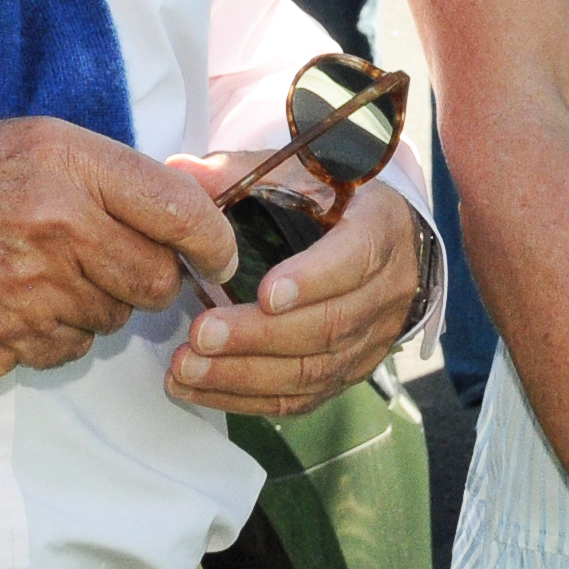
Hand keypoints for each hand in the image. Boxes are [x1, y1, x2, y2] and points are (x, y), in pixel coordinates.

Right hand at [0, 118, 234, 375]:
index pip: (178, 210)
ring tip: (43, 270)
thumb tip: (204, 186)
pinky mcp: (8, 345)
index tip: (219, 255)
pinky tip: (16, 299)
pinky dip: (55, 331)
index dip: (213, 239)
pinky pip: (67, 349)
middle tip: (111, 258)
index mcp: (65, 164)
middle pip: (155, 281)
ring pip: (113, 319)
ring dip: (96, 302)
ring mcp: (32, 294)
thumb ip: (115, 170)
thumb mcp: (29, 143)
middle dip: (148, 277)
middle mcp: (57, 228)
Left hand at [163, 173, 420, 414]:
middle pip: (330, 325)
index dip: (313, 280)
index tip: (265, 293)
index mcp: (380, 226)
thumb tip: (180, 172)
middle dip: (260, 336)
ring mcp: (373, 338)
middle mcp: (388, 289)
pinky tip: (201, 389)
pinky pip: (304, 397)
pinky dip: (249, 398)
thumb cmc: (328, 200)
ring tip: (187, 368)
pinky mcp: (350, 371)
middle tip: (201, 335)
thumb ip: (236, 171)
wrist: (378, 240)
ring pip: (315, 369)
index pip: (356, 258)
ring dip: (245, 374)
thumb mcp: (293, 171)